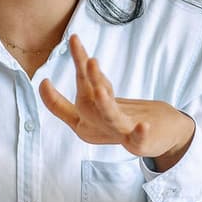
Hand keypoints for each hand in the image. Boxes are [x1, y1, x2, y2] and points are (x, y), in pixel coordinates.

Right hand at [39, 35, 195, 168]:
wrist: (157, 135)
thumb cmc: (122, 119)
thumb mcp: (98, 102)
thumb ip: (89, 83)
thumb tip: (57, 74)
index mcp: (84, 121)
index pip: (64, 108)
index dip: (51, 98)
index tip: (44, 81)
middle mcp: (98, 126)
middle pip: (88, 102)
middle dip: (88, 80)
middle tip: (89, 60)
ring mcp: (118, 132)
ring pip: (110, 116)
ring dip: (104, 103)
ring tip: (101, 90)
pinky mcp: (139, 141)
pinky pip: (138, 138)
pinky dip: (139, 132)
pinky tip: (143, 126)